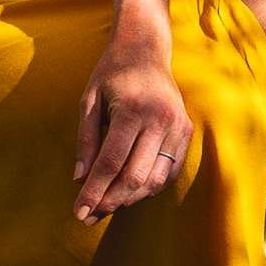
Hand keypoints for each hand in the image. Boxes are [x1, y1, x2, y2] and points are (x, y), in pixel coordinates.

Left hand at [70, 18, 191, 219]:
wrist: (146, 49)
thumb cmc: (112, 74)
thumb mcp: (89, 101)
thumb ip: (85, 141)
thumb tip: (80, 180)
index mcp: (132, 110)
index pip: (110, 163)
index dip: (94, 191)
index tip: (78, 212)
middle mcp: (160, 120)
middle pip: (134, 176)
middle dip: (110, 201)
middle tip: (89, 216)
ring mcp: (177, 126)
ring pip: (155, 179)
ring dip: (129, 198)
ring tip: (106, 205)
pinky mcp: (186, 132)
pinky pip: (169, 172)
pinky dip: (149, 186)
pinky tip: (130, 190)